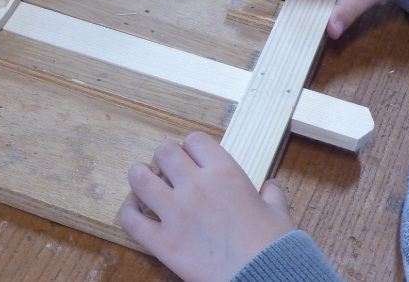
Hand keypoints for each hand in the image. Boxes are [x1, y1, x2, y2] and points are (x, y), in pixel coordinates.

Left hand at [120, 133, 293, 281]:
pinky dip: (129, 214)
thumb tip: (271, 186)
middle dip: (165, 158)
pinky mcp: (163, 241)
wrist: (265, 279)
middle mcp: (196, 186)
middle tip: (168, 171)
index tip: (192, 159)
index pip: (195, 140)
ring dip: (140, 178)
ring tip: (146, 186)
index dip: (192, 148)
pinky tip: (135, 213)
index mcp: (225, 173)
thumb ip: (271, 195)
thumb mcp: (279, 213)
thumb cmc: (275, 247)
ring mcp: (176, 213)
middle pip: (164, 151)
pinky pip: (130, 219)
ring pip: (139, 177)